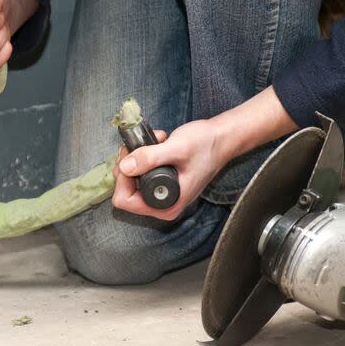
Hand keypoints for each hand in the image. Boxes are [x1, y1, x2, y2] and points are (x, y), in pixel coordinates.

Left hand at [111, 119, 229, 220]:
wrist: (222, 139)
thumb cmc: (206, 145)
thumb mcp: (177, 148)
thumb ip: (150, 158)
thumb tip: (124, 167)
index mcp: (166, 205)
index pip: (124, 200)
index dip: (122, 177)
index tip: (132, 155)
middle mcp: (161, 205)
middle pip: (124, 190)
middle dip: (128, 164)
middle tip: (140, 145)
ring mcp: (160, 195)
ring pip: (129, 180)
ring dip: (135, 157)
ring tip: (154, 142)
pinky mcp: (160, 184)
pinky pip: (138, 173)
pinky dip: (142, 156)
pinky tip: (157, 142)